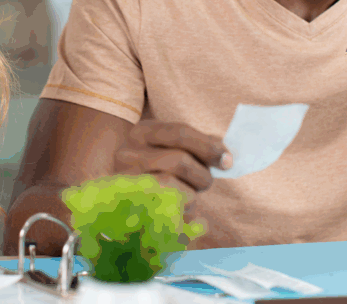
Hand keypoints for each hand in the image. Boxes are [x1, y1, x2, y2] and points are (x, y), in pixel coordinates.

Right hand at [113, 120, 232, 202]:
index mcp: (142, 132)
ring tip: (188, 195)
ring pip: (173, 188)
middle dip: (202, 174)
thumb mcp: (169, 146)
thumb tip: (223, 153)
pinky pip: (168, 213)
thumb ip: (196, 144)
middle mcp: (128, 154)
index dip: (209, 147)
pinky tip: (178, 209)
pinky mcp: (130, 208)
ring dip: (191, 195)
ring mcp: (125, 182)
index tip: (228, 160)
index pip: (180, 133)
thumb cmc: (154, 168)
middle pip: (179, 161)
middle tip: (205, 181)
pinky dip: (182, 213)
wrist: (118, 196)